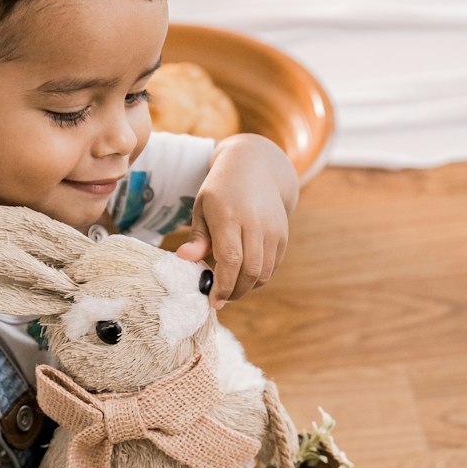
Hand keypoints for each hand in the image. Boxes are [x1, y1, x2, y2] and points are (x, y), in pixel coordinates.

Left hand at [176, 134, 297, 305]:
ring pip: (263, 273)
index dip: (222, 284)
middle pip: (249, 270)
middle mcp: (255, 223)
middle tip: (220, 299)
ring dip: (246, 288)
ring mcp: (273, 230)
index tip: (213, 300)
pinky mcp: (283, 235)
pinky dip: (258, 278)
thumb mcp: (203, 207)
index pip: (230, 258)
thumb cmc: (222, 190)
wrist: (258, 167)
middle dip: (234, 292)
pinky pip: (272, 267)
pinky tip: (244, 276)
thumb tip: (184, 258)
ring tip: (231, 289)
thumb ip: (197, 236)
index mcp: (229, 215)